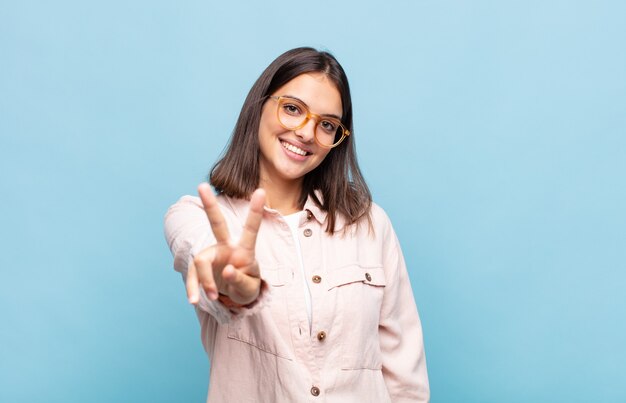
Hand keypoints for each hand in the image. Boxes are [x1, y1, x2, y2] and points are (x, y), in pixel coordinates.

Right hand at [186, 183, 265, 305]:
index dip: (255, 211)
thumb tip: (227, 271)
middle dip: (209, 205)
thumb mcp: (249, 288)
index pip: (251, 229)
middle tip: (201, 185)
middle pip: (217, 223)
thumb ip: (241, 280)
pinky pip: (193, 275)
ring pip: (201, 261)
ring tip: (212, 297)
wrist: (234, 295)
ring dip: (206, 282)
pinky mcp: (200, 266)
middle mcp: (226, 247)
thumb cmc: (247, 286)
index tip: (261, 191)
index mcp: (244, 250)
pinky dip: (193, 289)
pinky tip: (194, 300)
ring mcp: (211, 254)